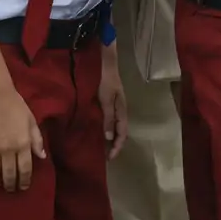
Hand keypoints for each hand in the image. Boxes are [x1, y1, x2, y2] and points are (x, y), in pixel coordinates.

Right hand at [0, 84, 45, 190]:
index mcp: (23, 144)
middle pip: (9, 174)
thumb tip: (42, 157)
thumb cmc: (15, 105)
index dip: (24, 181)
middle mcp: (8, 150)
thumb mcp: (31, 121)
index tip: (23, 187)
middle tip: (10, 189)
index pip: (25, 170)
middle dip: (11, 185)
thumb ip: (37, 139)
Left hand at [99, 43, 127, 159]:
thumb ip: (108, 117)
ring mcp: (114, 103)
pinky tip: (98, 130)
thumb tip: (109, 138)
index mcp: (122, 110)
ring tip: (102, 147)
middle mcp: (120, 108)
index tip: (110, 159)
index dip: (117, 147)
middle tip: (106, 156)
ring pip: (114, 125)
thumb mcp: (106, 99)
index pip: (122, 134)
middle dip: (115, 144)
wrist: (104, 59)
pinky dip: (105, 127)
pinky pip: (108, 118)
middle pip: (120, 131)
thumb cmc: (105, 78)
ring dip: (110, 136)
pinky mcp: (107, 99)